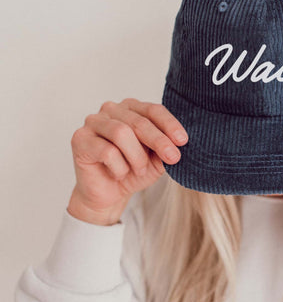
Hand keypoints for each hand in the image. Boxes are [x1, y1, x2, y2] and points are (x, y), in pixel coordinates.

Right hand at [67, 98, 187, 224]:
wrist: (108, 194)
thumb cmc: (132, 171)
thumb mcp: (156, 160)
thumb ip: (166, 148)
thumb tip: (180, 143)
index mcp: (131, 108)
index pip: (153, 110)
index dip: (169, 125)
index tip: (183, 141)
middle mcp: (110, 109)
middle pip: (139, 121)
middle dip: (159, 141)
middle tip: (173, 158)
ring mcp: (93, 122)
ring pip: (121, 133)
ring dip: (136, 157)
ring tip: (138, 170)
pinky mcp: (80, 139)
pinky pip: (107, 151)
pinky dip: (119, 167)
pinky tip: (117, 174)